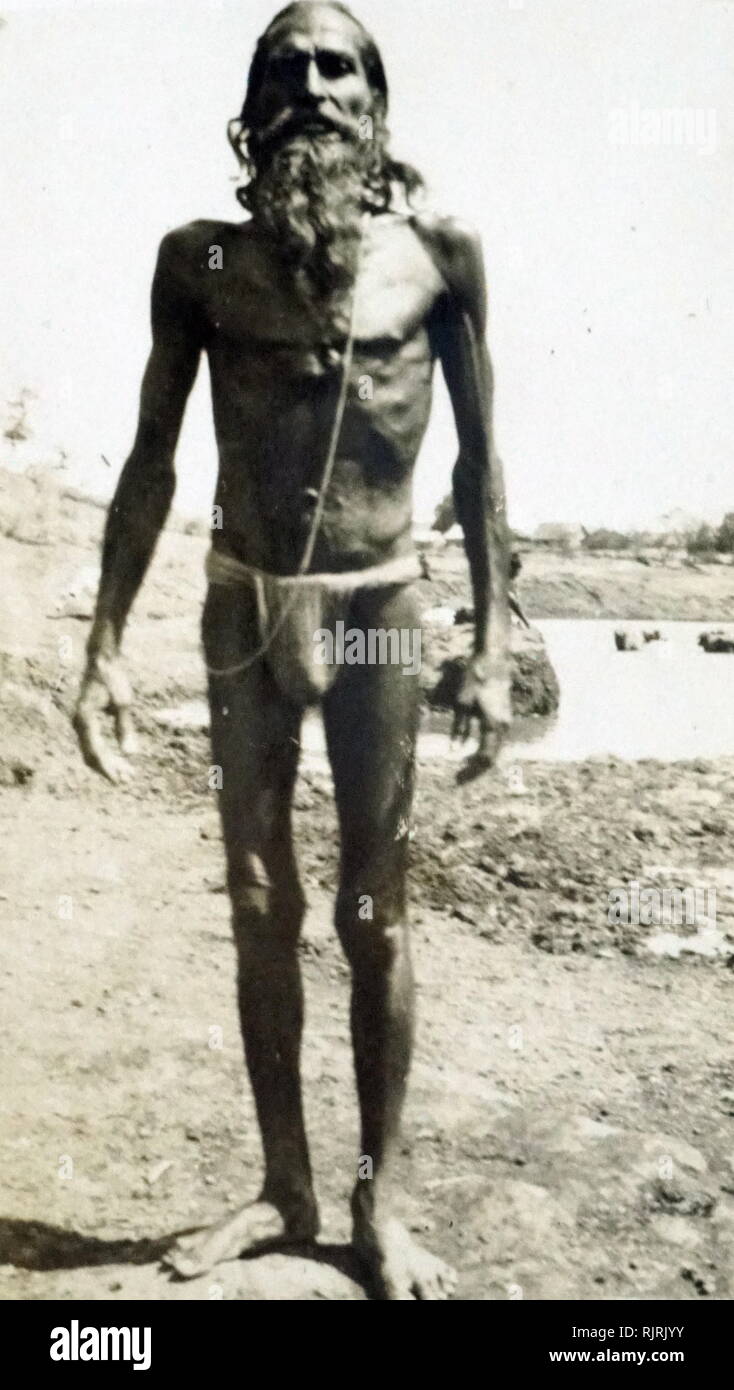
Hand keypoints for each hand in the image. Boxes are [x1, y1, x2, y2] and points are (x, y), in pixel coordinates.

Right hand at [73, 652, 137, 782]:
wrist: (101, 661)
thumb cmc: (113, 679)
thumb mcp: (123, 703)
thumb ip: (125, 729)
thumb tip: (130, 754)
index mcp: (86, 720)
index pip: (96, 752)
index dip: (108, 769)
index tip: (121, 780)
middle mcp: (78, 723)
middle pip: (92, 756)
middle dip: (110, 769)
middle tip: (128, 779)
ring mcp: (79, 723)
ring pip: (91, 751)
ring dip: (107, 763)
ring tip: (127, 772)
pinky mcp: (84, 721)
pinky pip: (92, 743)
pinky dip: (105, 753)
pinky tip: (119, 758)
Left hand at [452, 658, 510, 777]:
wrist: (494, 659)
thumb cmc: (476, 677)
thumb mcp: (462, 703)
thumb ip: (459, 728)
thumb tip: (454, 750)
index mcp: (494, 725)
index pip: (485, 758)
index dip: (472, 771)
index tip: (458, 779)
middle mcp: (504, 726)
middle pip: (492, 757)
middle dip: (476, 770)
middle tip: (459, 779)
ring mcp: (507, 721)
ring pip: (495, 750)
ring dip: (481, 761)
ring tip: (464, 769)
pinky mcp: (505, 716)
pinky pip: (496, 741)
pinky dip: (485, 750)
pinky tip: (473, 752)